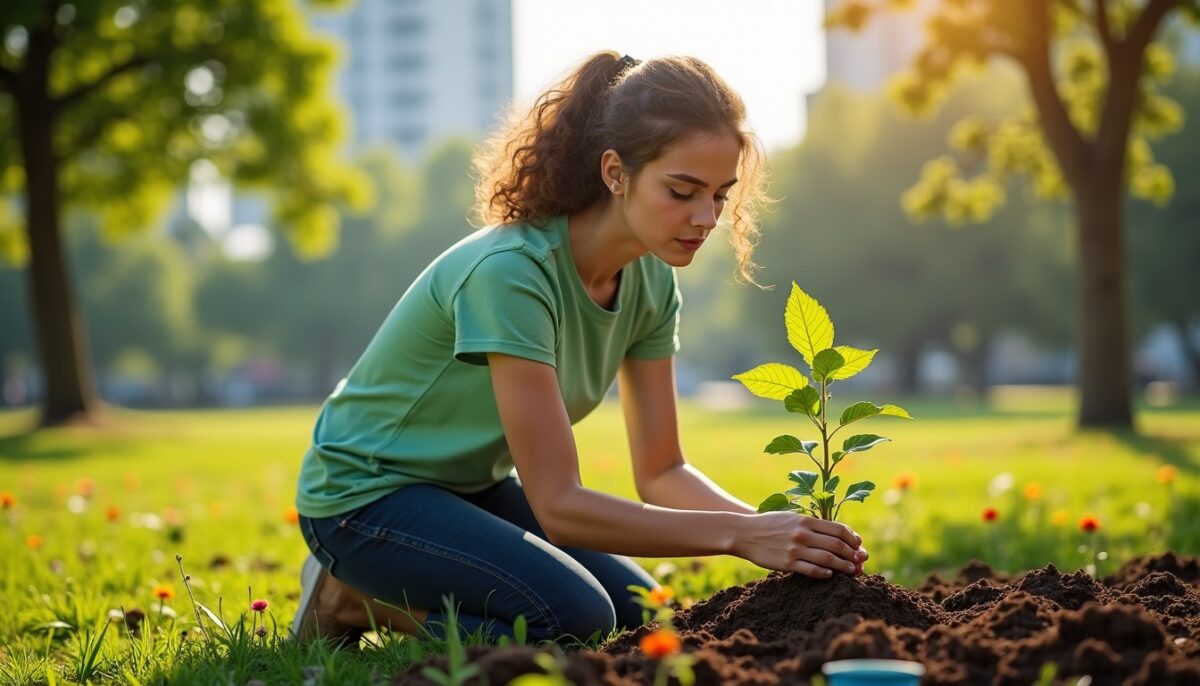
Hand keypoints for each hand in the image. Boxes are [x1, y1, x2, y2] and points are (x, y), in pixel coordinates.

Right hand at [731, 512, 866, 578]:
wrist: (744, 533)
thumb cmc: (770, 524)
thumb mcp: (792, 517)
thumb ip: (812, 524)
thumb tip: (835, 533)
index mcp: (806, 520)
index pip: (838, 529)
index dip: (853, 538)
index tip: (859, 545)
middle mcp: (803, 534)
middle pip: (837, 545)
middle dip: (853, 554)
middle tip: (860, 561)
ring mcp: (795, 549)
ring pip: (828, 559)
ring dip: (844, 566)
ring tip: (852, 571)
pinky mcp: (787, 563)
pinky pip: (811, 570)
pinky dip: (824, 573)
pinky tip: (830, 574)